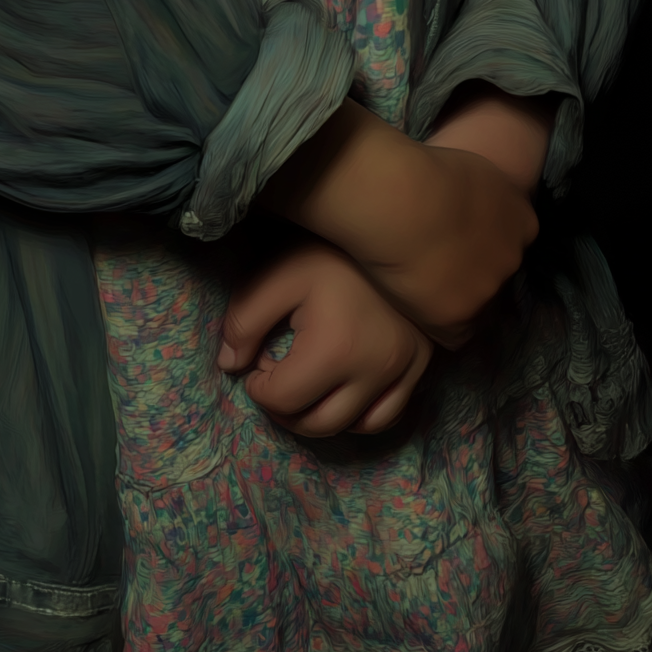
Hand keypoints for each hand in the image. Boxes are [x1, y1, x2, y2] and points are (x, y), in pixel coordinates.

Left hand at [218, 240, 433, 436]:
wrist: (386, 225)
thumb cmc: (324, 250)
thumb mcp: (274, 277)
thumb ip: (243, 323)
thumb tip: (230, 366)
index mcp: (336, 349)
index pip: (283, 400)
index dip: (259, 388)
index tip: (257, 363)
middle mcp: (376, 368)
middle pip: (319, 423)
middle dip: (286, 409)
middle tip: (276, 377)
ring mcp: (405, 368)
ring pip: (356, 426)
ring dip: (321, 416)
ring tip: (305, 386)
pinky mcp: (421, 363)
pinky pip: (388, 415)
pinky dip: (360, 415)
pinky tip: (341, 391)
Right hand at [261, 101, 538, 349]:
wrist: (402, 199)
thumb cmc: (422, 170)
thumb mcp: (471, 169)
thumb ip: (480, 192)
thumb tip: (466, 201)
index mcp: (523, 219)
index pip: (510, 246)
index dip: (480, 249)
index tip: (453, 245)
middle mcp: (515, 258)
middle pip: (496, 279)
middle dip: (471, 277)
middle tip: (430, 267)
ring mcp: (491, 290)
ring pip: (475, 308)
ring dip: (450, 301)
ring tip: (412, 286)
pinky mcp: (462, 318)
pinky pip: (454, 336)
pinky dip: (432, 324)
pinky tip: (408, 306)